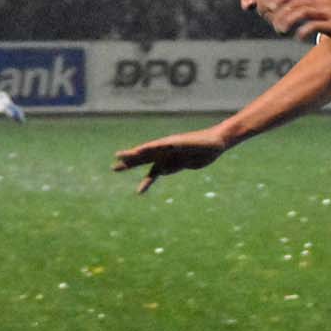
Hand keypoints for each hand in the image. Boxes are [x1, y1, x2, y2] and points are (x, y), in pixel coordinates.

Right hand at [112, 129, 228, 193]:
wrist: (216, 144)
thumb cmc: (205, 142)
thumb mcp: (192, 143)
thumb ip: (179, 146)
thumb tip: (166, 148)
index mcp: (167, 144)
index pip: (148, 149)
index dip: (135, 153)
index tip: (121, 156)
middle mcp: (165, 151)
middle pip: (143, 157)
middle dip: (129, 162)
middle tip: (114, 166)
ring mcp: (168, 158)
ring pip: (148, 167)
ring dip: (135, 171)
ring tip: (120, 173)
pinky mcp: (174, 165)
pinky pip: (160, 173)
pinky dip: (150, 180)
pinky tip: (141, 188)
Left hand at [269, 0, 330, 45]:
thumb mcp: (330, 3)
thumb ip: (314, 1)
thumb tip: (295, 4)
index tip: (270, 5)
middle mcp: (323, 0)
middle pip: (296, 0)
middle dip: (281, 11)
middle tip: (273, 22)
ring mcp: (328, 11)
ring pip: (302, 11)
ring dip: (288, 21)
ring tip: (281, 30)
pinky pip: (313, 25)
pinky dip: (302, 31)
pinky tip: (298, 37)